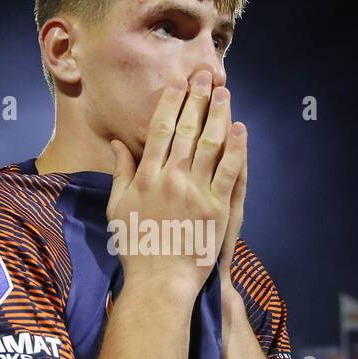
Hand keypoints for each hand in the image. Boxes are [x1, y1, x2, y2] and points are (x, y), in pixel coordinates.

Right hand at [108, 71, 245, 301]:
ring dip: (219, 115)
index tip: (179, 84)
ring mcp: (196, 192)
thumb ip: (120, 174)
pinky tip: (240, 129)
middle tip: (206, 76)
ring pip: (211, 144)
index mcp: (146, 177)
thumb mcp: (117, 209)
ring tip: (224, 93)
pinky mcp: (217, 208)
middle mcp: (171, 179)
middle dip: (198, 99)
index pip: (161, 130)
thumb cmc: (136, 248)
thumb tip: (118, 144)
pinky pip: (229, 171)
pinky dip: (236, 148)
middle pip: (187, 130)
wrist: (160, 282)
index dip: (171, 103)